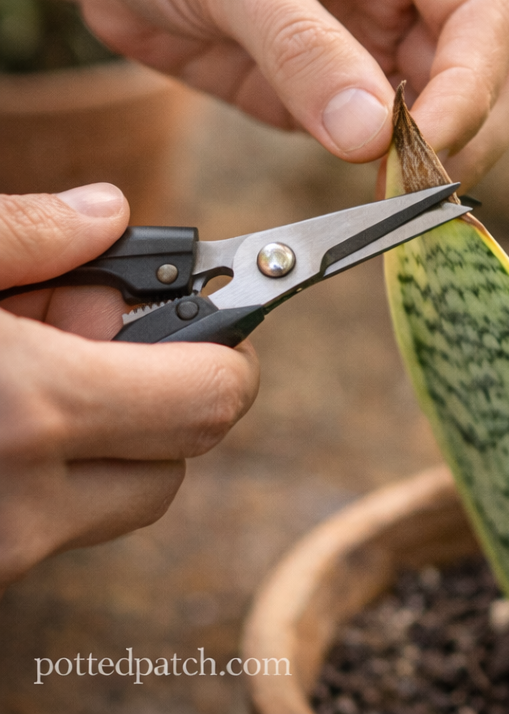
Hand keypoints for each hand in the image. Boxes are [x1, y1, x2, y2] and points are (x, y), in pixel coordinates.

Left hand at [0, 0, 508, 188]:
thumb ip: (301, 50)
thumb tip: (373, 140)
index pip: (485, 10)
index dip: (468, 87)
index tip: (418, 149)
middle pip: (499, 68)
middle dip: (469, 130)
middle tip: (408, 188)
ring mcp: (396, 35)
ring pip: (471, 112)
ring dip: (443, 161)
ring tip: (390, 198)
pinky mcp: (364, 87)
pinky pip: (408, 140)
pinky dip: (402, 175)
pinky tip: (374, 195)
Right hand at [0, 184, 258, 590]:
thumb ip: (31, 234)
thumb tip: (108, 213)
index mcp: (35, 410)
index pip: (215, 400)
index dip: (227, 351)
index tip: (212, 312)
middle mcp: (29, 505)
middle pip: (183, 452)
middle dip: (164, 384)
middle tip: (85, 328)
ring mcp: (3, 554)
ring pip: (125, 493)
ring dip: (107, 429)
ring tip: (29, 365)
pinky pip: (62, 519)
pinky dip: (55, 467)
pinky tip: (3, 410)